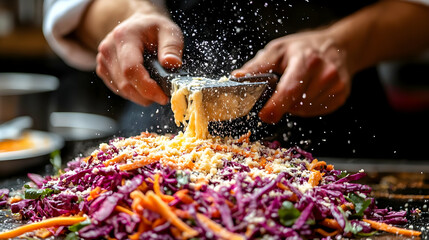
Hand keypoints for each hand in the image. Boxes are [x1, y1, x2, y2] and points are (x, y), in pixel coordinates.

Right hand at [96, 6, 182, 105]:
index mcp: (124, 37)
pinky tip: (144, 84)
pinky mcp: (103, 70)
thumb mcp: (169, 31)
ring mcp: (103, 61)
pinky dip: (134, 93)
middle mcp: (108, 49)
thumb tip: (172, 63)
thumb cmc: (153, 28)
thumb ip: (172, 46)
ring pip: (122, 90)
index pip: (131, 70)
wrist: (137, 24)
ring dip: (141, 96)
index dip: (147, 88)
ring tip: (156, 88)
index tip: (163, 97)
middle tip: (164, 95)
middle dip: (147, 95)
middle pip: (126, 84)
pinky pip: (119, 90)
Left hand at [233, 30, 350, 122]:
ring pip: (305, 110)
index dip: (275, 106)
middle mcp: (325, 72)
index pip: (290, 89)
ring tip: (296, 87)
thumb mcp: (278, 50)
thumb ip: (257, 67)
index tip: (265, 115)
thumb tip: (237, 78)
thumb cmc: (303, 48)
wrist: (337, 45)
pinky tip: (307, 92)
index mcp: (306, 60)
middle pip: (296, 103)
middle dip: (282, 103)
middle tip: (279, 90)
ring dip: (294, 105)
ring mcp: (336, 85)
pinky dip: (307, 107)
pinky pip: (316, 112)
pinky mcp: (340, 95)